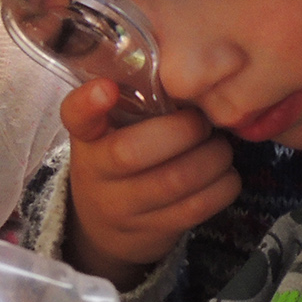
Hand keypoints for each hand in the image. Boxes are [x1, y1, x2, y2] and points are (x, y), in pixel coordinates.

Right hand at [60, 79, 239, 288]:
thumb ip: (140, 102)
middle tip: (203, 123)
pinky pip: (193, 210)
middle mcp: (95, 173)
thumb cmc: (122, 160)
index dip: (89, 103)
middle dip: (182, 132)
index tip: (107, 89)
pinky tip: (225, 176)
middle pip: (131, 152)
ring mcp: (120, 207)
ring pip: (171, 182)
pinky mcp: (150, 231)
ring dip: (211, 159)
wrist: (106, 225)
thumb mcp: (114, 130)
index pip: (75, 116)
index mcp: (87, 137)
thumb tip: (201, 70)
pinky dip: (220, 188)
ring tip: (221, 148)